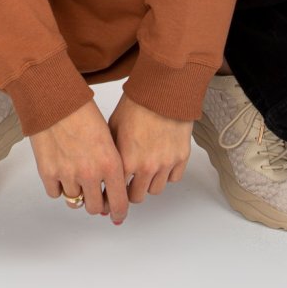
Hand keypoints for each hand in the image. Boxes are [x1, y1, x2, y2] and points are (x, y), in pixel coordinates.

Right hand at [27, 98, 129, 224]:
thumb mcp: (108, 137)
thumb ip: (112, 164)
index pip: (118, 202)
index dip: (119, 213)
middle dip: (96, 203)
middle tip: (95, 194)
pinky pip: (55, 193)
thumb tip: (111, 187)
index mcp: (110, 163)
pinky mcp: (47, 172)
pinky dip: (59, 186)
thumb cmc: (83, 111)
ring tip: (76, 177)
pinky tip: (62, 171)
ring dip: (77, 193)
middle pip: (94, 207)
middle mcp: (90, 173)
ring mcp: (67, 174)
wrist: (55, 100)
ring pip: (74, 201)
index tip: (117, 216)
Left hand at [105, 92, 193, 210]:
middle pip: (138, 196)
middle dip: (131, 191)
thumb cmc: (136, 105)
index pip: (117, 192)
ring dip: (149, 183)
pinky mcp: (181, 157)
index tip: (113, 193)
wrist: (163, 91)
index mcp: (127, 161)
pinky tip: (160, 163)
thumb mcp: (113, 128)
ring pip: (156, 190)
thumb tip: (105, 171)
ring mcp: (166, 163)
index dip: (113, 193)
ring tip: (145, 171)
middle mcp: (147, 167)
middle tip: (129, 183)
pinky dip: (167, 174)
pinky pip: (174, 178)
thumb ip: (111, 153)